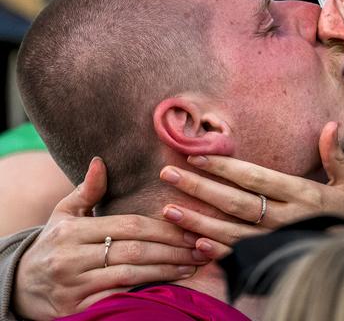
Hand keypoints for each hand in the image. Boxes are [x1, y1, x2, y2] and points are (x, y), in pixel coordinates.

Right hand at [12, 157, 209, 319]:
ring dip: (166, 271)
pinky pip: (117, 298)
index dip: (163, 228)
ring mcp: (73, 286)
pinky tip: (168, 287)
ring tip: (192, 265)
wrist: (19, 286)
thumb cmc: (52, 244)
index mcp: (72, 231)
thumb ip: (86, 191)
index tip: (189, 228)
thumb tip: (101, 161)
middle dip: (172, 249)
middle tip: (200, 248)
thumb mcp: (63, 214)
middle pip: (134, 250)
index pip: (129, 226)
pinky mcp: (74, 310)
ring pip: (130, 275)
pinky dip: (145, 292)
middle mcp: (71, 257)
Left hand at [160, 122, 343, 257]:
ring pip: (231, 231)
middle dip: (200, 188)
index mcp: (301, 194)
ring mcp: (277, 241)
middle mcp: (286, 217)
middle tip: (168, 175)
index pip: (255, 177)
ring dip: (198, 221)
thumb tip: (332, 125)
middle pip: (236, 202)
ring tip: (169, 211)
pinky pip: (241, 257)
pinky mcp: (274, 259)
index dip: (224, 167)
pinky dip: (217, 252)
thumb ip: (334, 156)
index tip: (196, 156)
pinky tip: (195, 244)